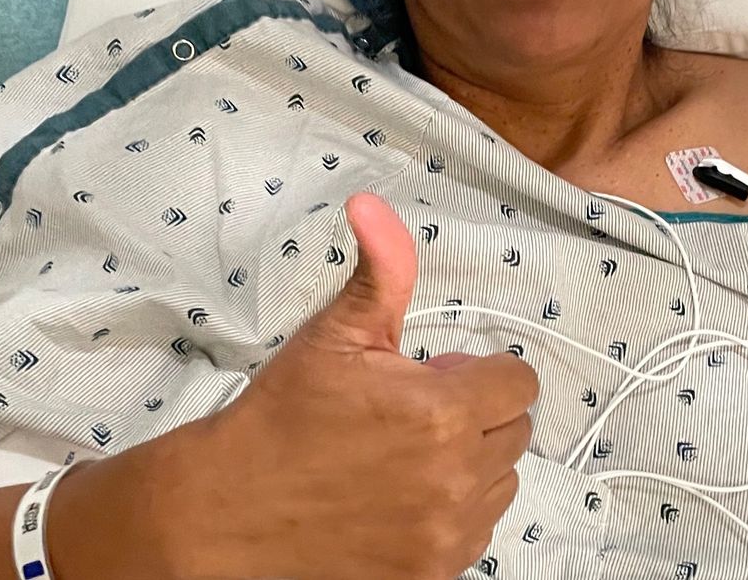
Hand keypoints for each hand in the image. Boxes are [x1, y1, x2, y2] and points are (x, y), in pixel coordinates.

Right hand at [153, 194, 538, 578]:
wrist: (229, 512)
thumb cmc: (284, 417)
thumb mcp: (336, 334)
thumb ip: (380, 270)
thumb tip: (373, 205)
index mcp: (442, 415)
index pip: (518, 382)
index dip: (481, 372)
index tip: (441, 376)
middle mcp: (455, 481)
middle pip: (513, 432)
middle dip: (476, 414)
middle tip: (416, 412)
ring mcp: (445, 536)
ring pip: (499, 484)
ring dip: (469, 464)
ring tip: (407, 456)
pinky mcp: (430, 575)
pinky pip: (475, 532)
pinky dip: (451, 512)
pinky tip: (401, 497)